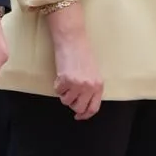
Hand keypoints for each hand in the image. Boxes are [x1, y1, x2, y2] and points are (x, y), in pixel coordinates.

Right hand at [44, 3, 102, 119]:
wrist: (72, 39)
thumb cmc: (82, 52)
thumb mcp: (92, 72)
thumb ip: (90, 87)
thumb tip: (83, 102)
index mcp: (98, 85)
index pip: (93, 108)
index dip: (85, 114)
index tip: (79, 116)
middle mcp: (89, 87)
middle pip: (79, 108)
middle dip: (72, 104)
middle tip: (69, 94)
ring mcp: (77, 85)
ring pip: (66, 101)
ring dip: (64, 93)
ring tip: (66, 81)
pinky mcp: (66, 80)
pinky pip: (58, 91)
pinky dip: (57, 85)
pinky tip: (61, 75)